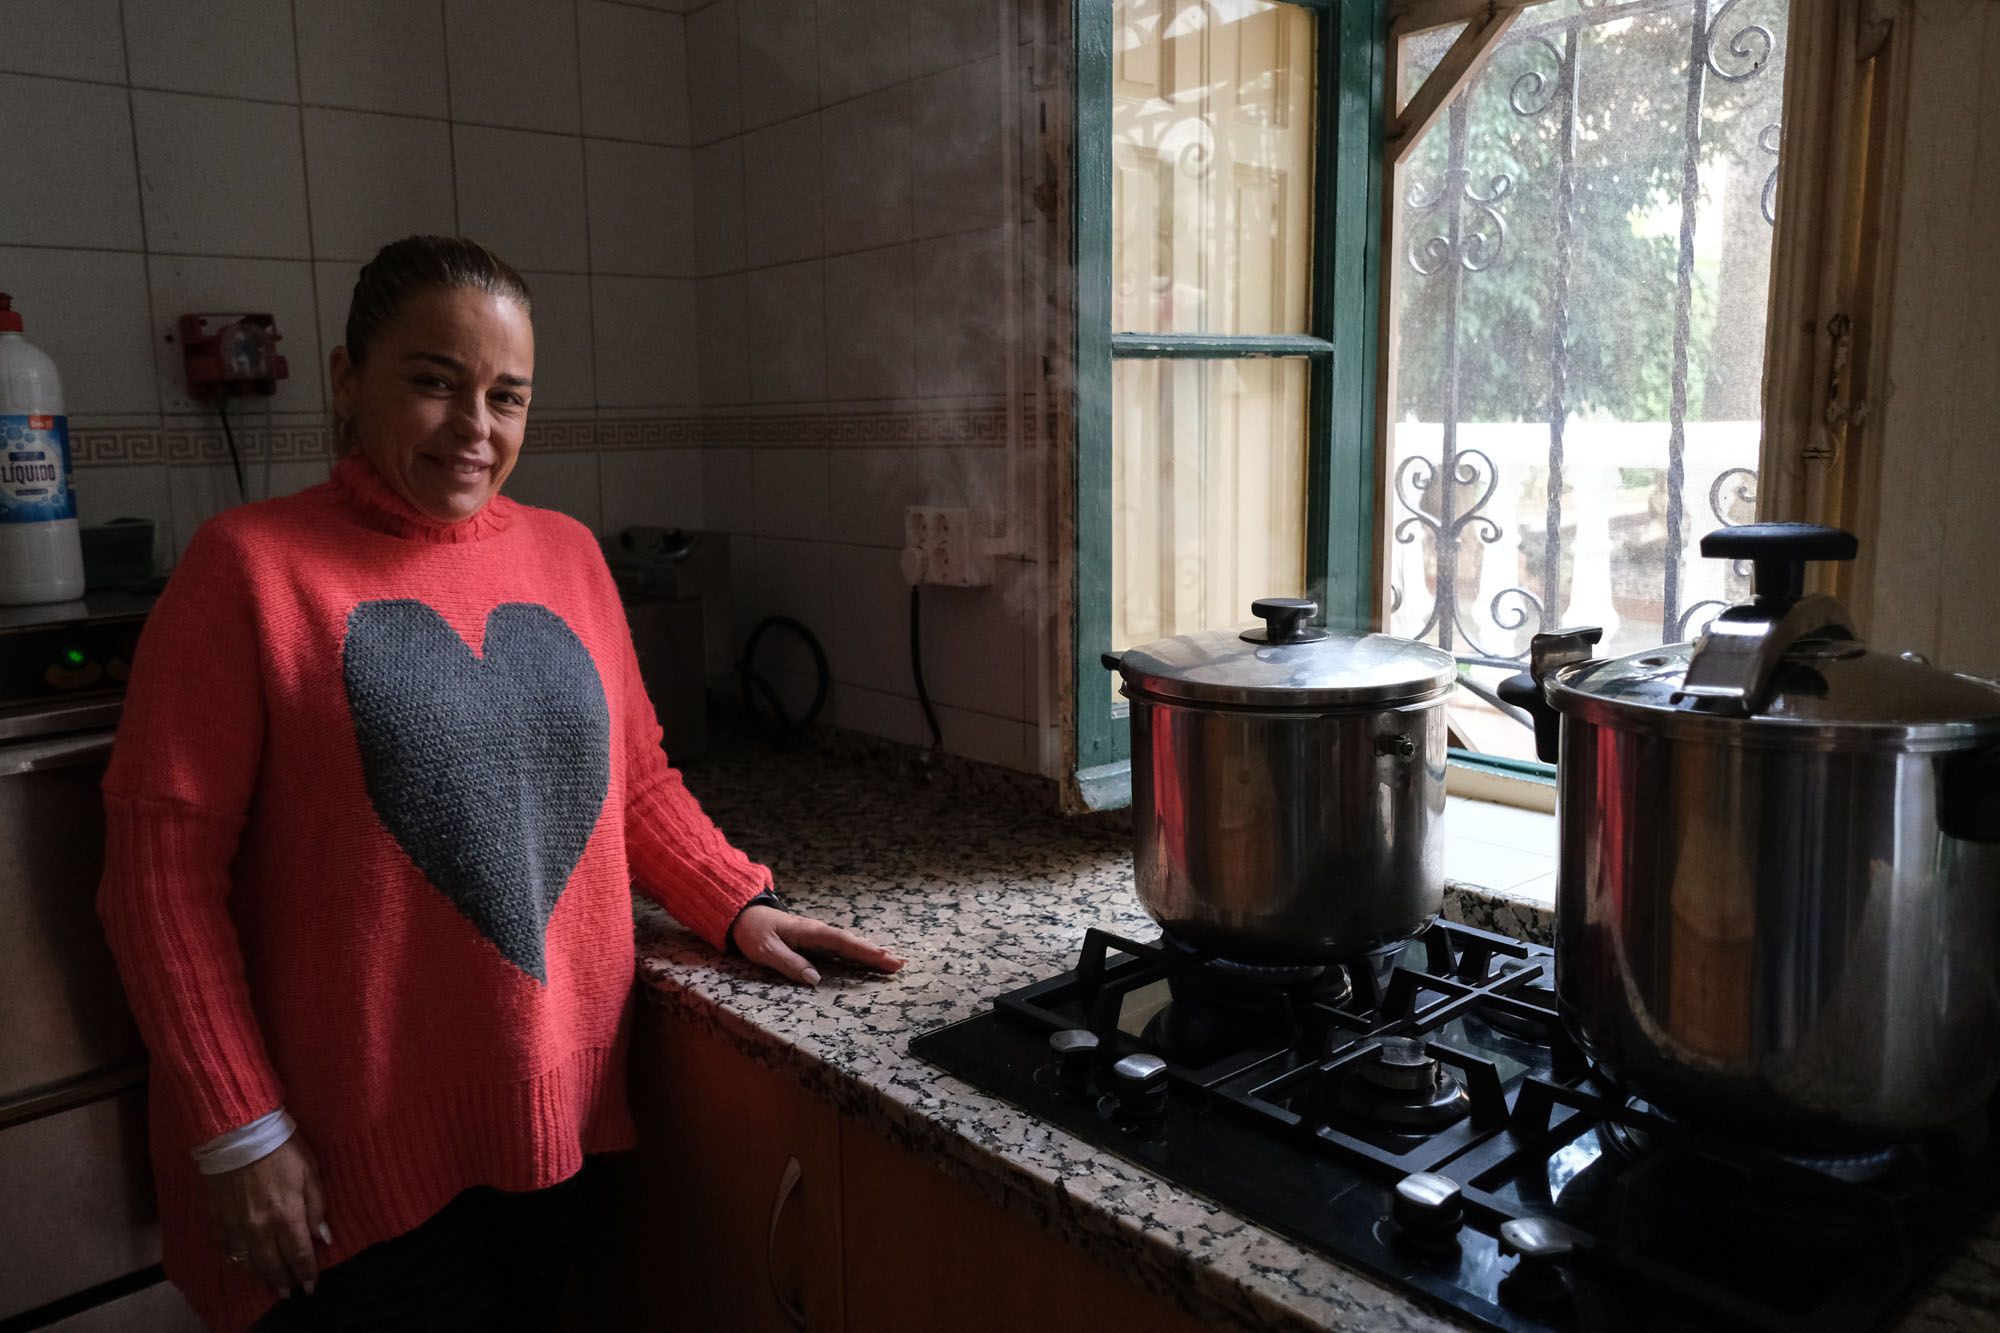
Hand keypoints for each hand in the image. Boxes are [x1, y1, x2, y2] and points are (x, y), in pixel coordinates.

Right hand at [199, 1135, 328, 1298]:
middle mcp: (259, 1228)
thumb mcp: (310, 1172)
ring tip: (268, 1284)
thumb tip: (323, 1239)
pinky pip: (225, 1251)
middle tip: (290, 1290)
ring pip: (247, 1264)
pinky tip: (243, 1265)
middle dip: (283, 1281)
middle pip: (272, 1266)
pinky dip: (236, 1262)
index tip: (310, 1285)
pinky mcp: (215, 1220)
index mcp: (286, 1215)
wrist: (238, 1133)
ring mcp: (234, 1227)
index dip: (305, 1274)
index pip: (298, 1256)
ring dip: (259, 1277)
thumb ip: (316, 1208)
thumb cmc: (281, 1148)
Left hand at [730, 905, 905, 986]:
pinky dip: (859, 953)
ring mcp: (819, 936)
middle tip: (901, 964)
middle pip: (853, 944)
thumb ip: (789, 963)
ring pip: (850, 945)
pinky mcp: (816, 942)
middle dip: (877, 954)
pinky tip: (871, 958)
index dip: (864, 952)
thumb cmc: (753, 932)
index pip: (842, 943)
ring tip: (895, 961)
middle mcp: (819, 932)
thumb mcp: (765, 950)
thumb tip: (815, 979)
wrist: (744, 915)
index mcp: (810, 932)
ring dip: (872, 953)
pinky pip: (842, 948)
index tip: (885, 959)